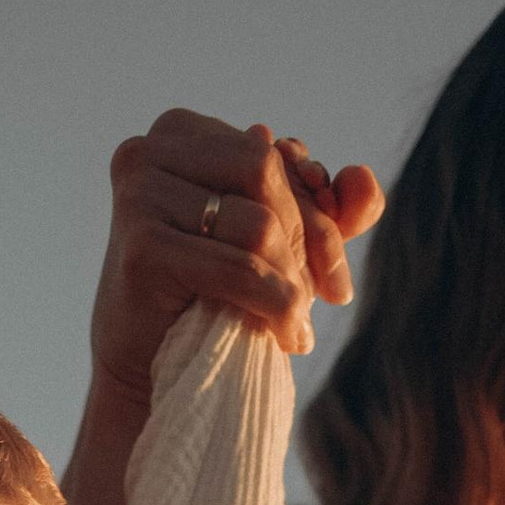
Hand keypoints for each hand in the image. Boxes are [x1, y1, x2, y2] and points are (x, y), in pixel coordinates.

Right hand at [92, 111, 382, 386]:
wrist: (147, 372)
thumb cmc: (206, 300)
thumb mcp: (274, 245)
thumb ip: (326, 209)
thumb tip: (365, 180)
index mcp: (179, 133)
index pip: (268, 152)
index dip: (316, 208)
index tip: (336, 272)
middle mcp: (149, 151)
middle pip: (263, 171)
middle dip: (307, 238)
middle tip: (320, 298)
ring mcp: (139, 196)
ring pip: (256, 222)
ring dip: (292, 281)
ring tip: (296, 324)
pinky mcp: (142, 249)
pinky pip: (238, 266)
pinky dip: (274, 303)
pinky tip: (285, 335)